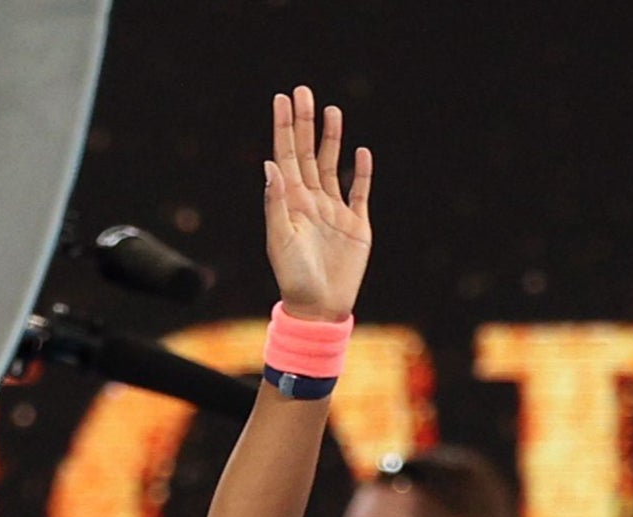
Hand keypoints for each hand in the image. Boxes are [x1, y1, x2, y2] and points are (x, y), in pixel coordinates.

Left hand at [263, 85, 372, 321]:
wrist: (320, 308)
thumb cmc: (294, 278)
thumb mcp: (280, 240)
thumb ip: (276, 202)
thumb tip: (270, 164)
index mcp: (290, 203)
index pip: (286, 156)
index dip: (284, 127)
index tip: (282, 99)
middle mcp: (311, 202)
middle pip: (308, 153)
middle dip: (306, 123)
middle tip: (304, 91)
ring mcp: (334, 211)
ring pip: (332, 166)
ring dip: (332, 138)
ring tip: (332, 111)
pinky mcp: (356, 225)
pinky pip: (359, 192)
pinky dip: (362, 172)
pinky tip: (362, 152)